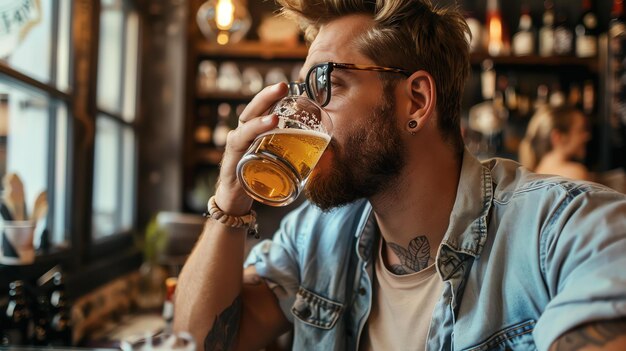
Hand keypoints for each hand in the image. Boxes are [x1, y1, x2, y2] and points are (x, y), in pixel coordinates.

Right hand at [213, 82, 287, 214]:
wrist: (236, 200)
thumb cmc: (258, 177)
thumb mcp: (277, 160)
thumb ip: (294, 152)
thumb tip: (327, 148)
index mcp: (254, 132)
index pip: (262, 109)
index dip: (272, 95)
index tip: (289, 85)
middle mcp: (242, 135)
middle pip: (251, 111)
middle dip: (265, 97)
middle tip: (282, 87)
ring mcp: (234, 149)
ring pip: (244, 130)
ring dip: (258, 123)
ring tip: (274, 118)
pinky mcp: (230, 164)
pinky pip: (236, 152)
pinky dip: (244, 144)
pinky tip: (253, 142)